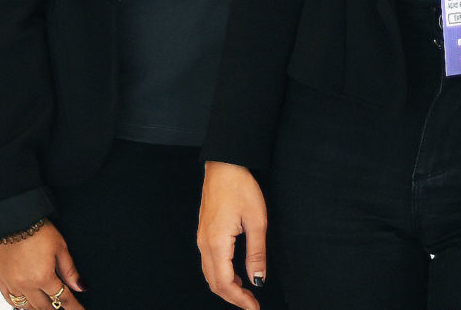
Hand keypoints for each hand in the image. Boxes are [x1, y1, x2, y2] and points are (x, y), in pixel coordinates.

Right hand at [0, 222, 84, 309]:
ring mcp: (12, 284)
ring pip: (27, 307)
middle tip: (62, 308)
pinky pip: (9, 300)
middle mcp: (26, 284)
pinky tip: (25, 305)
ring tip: (46, 307)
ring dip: (38, 309)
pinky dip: (19, 305)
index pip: (63, 298)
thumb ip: (69, 270)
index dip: (74, 307)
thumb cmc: (36, 228)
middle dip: (56, 309)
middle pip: (45, 306)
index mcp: (43, 276)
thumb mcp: (60, 247)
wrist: (10, 218)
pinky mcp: (0, 279)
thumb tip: (79, 287)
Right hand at [198, 161, 268, 308]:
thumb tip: (258, 280)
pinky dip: (221, 275)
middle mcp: (204, 244)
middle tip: (252, 304)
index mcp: (217, 243)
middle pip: (214, 283)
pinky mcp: (204, 233)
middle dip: (233, 298)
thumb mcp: (256, 221)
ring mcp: (201, 238)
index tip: (255, 307)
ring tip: (246, 292)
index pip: (226, 283)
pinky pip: (209, 263)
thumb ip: (257, 254)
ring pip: (210, 274)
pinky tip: (236, 274)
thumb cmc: (240, 187)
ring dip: (227, 287)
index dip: (240, 300)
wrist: (224, 165)